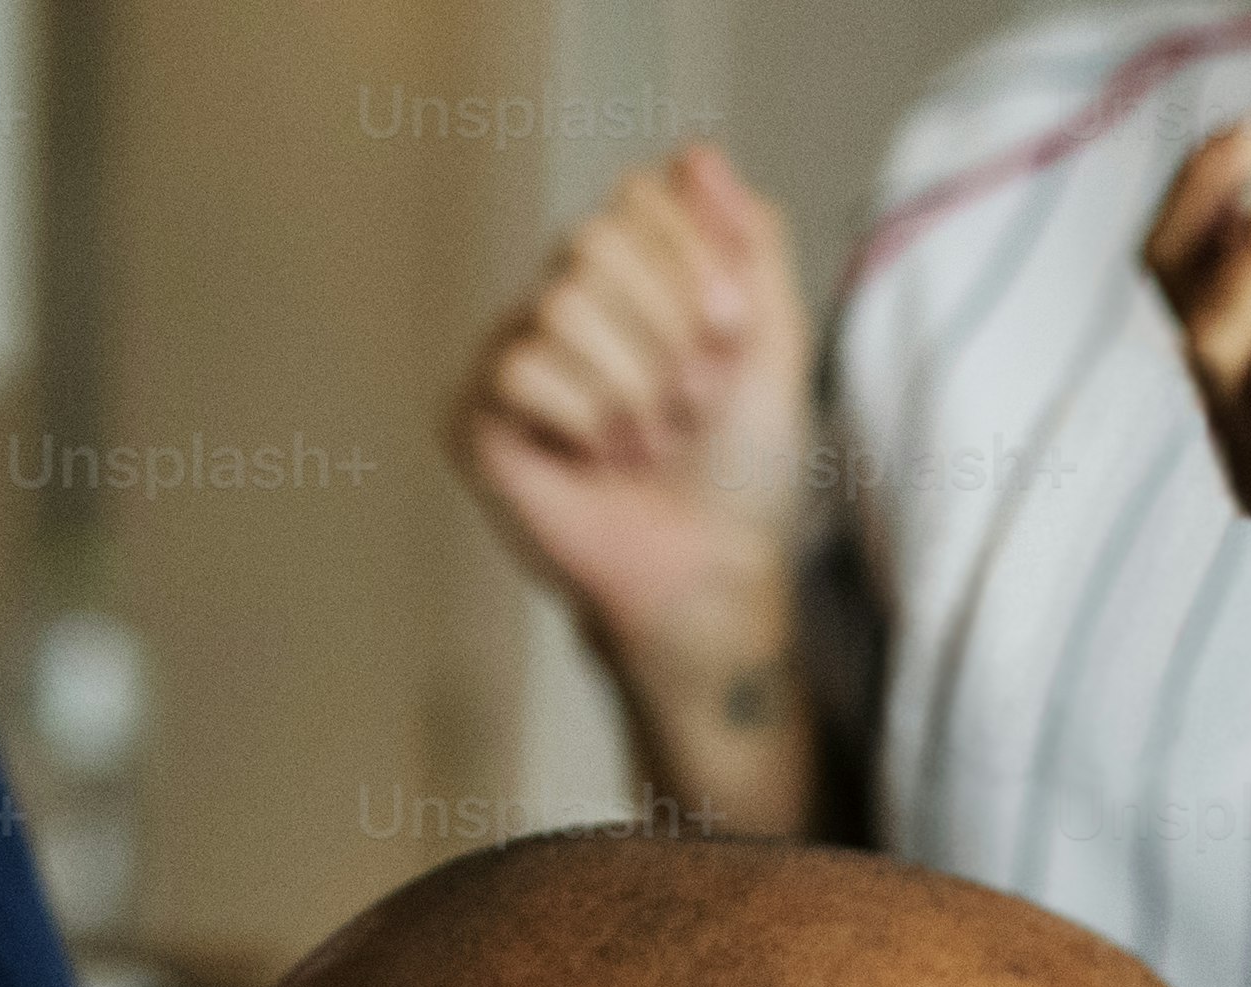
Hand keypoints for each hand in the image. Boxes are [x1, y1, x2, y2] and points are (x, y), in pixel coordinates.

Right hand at [452, 146, 806, 671]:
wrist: (716, 570)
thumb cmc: (744, 472)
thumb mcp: (774, 346)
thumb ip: (750, 243)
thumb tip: (698, 153)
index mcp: (634, 276)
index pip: (639, 196)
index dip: (697, 268)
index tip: (731, 342)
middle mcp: (566, 299)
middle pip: (595, 239)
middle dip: (669, 334)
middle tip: (688, 406)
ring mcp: (514, 350)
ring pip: (560, 302)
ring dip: (635, 388)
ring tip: (647, 442)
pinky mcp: (476, 409)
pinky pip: (523, 367)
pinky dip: (585, 423)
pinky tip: (596, 461)